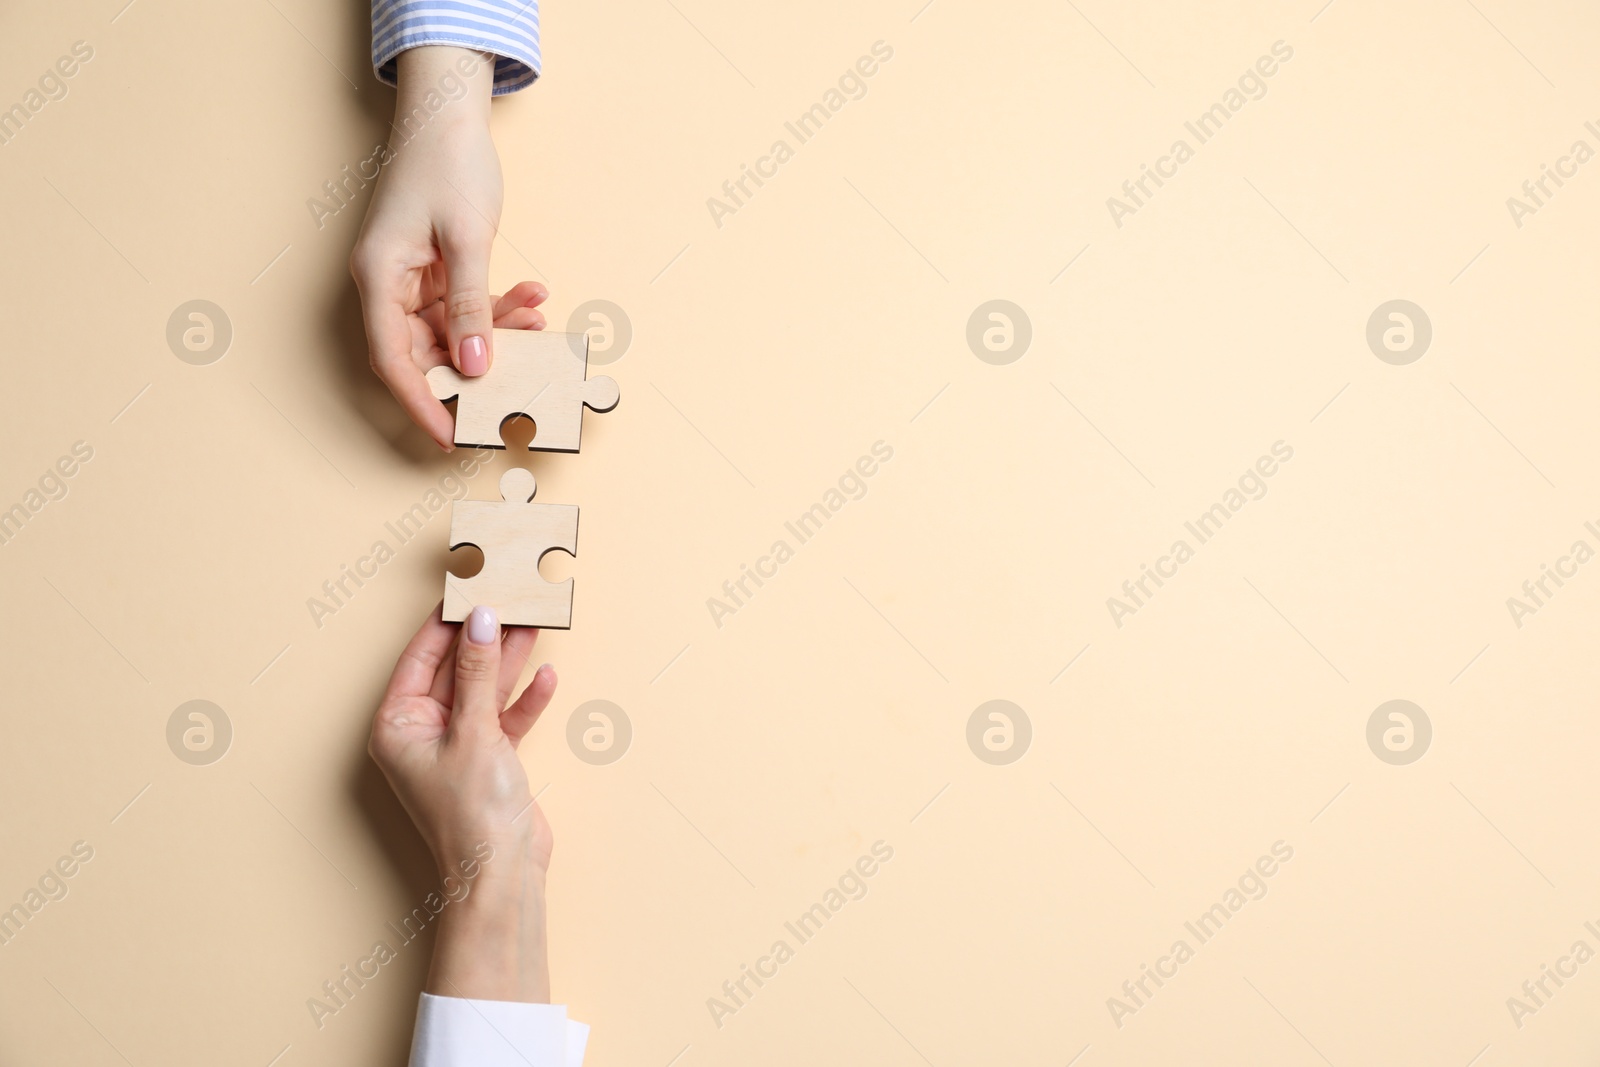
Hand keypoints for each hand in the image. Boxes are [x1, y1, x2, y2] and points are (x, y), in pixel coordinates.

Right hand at [351, 45, 547, 450]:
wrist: (448, 113)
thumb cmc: (448, 164)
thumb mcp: (468, 239)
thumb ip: (471, 307)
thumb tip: (477, 366)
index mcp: (379, 277)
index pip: (393, 359)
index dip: (421, 402)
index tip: (449, 436)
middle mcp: (388, 284)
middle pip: (424, 352)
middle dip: (473, 369)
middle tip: (514, 390)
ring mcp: (411, 279)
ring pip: (453, 332)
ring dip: (497, 333)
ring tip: (537, 320)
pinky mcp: (436, 271)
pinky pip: (466, 307)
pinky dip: (499, 308)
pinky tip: (533, 298)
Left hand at [370, 604, 557, 1000]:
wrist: (502, 876)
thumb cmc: (472, 816)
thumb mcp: (475, 732)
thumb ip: (480, 672)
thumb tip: (482, 620)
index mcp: (397, 726)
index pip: (420, 657)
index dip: (446, 621)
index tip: (471, 588)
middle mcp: (422, 734)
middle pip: (455, 670)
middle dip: (484, 637)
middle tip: (510, 598)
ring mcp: (457, 746)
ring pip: (484, 689)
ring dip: (509, 660)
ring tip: (534, 622)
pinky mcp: (490, 760)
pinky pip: (505, 717)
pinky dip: (524, 699)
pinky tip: (544, 677)